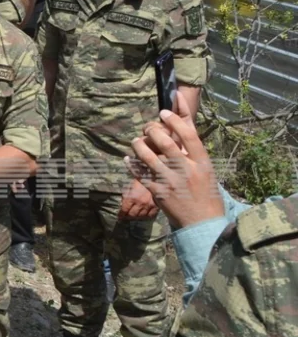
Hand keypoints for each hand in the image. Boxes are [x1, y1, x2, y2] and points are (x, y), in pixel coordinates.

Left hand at [118, 179, 159, 220]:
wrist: (152, 177)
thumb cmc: (138, 181)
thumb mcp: (129, 187)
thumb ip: (125, 197)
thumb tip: (122, 206)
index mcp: (132, 197)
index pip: (124, 210)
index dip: (121, 214)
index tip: (119, 216)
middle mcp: (140, 203)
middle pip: (132, 215)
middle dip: (128, 216)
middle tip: (126, 216)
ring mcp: (149, 205)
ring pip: (141, 216)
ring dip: (136, 217)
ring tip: (134, 215)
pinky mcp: (156, 206)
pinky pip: (150, 215)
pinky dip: (146, 216)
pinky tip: (143, 214)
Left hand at [127, 109, 221, 228]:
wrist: (203, 224)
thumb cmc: (207, 196)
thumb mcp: (207, 172)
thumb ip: (193, 153)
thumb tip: (180, 130)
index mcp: (202, 163)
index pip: (188, 135)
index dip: (174, 120)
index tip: (164, 112)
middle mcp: (185, 169)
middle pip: (165, 142)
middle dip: (152, 130)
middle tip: (148, 128)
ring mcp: (170, 180)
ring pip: (147, 155)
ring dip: (139, 145)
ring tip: (137, 142)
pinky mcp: (157, 191)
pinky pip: (139, 173)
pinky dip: (131, 163)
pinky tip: (128, 158)